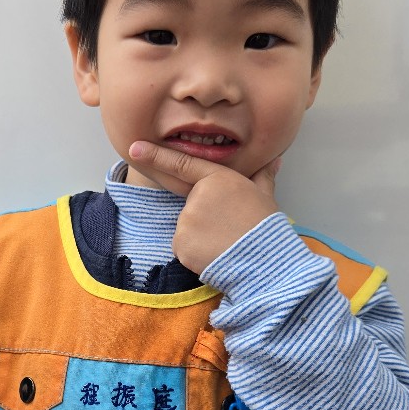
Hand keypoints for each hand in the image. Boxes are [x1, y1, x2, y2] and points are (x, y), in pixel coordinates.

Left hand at [127, 141, 281, 274]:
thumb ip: (263, 177)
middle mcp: (197, 196)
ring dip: (201, 237)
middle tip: (228, 230)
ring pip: (187, 228)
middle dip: (204, 218)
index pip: (181, 164)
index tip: (133, 148)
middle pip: (191, 206)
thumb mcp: (265, 196)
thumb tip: (275, 160)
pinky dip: (196, 253)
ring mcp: (186, 220)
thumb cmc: (266, 227)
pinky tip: (215, 254)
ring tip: (225, 243)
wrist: (264, 261)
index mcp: (217, 179)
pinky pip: (183, 247)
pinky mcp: (180, 243)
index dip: (156, 155)